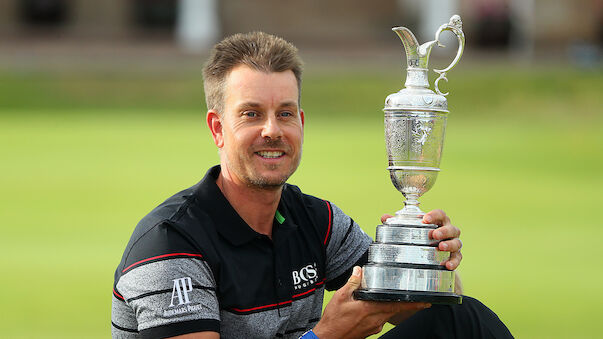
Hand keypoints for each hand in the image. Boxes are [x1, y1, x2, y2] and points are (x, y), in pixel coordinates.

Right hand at [313, 267, 429, 338]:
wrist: (328, 338)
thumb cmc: (334, 321)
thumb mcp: (340, 297)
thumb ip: (352, 283)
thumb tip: (359, 271)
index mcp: (371, 309)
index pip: (397, 305)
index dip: (413, 304)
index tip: (426, 302)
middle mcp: (376, 320)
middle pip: (396, 310)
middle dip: (407, 304)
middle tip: (419, 299)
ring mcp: (374, 327)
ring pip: (387, 314)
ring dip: (390, 307)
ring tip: (387, 299)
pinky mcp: (370, 331)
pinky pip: (379, 319)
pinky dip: (380, 312)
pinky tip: (371, 308)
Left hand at [380, 209, 461, 269]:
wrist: (433, 254)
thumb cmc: (422, 236)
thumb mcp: (411, 229)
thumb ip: (397, 223)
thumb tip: (384, 217)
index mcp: (438, 222)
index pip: (440, 214)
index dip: (434, 215)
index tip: (425, 219)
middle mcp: (448, 231)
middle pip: (451, 228)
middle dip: (443, 231)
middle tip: (434, 235)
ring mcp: (453, 244)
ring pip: (457, 242)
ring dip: (449, 244)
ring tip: (440, 247)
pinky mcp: (455, 256)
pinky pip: (458, 258)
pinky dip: (454, 261)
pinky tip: (447, 265)